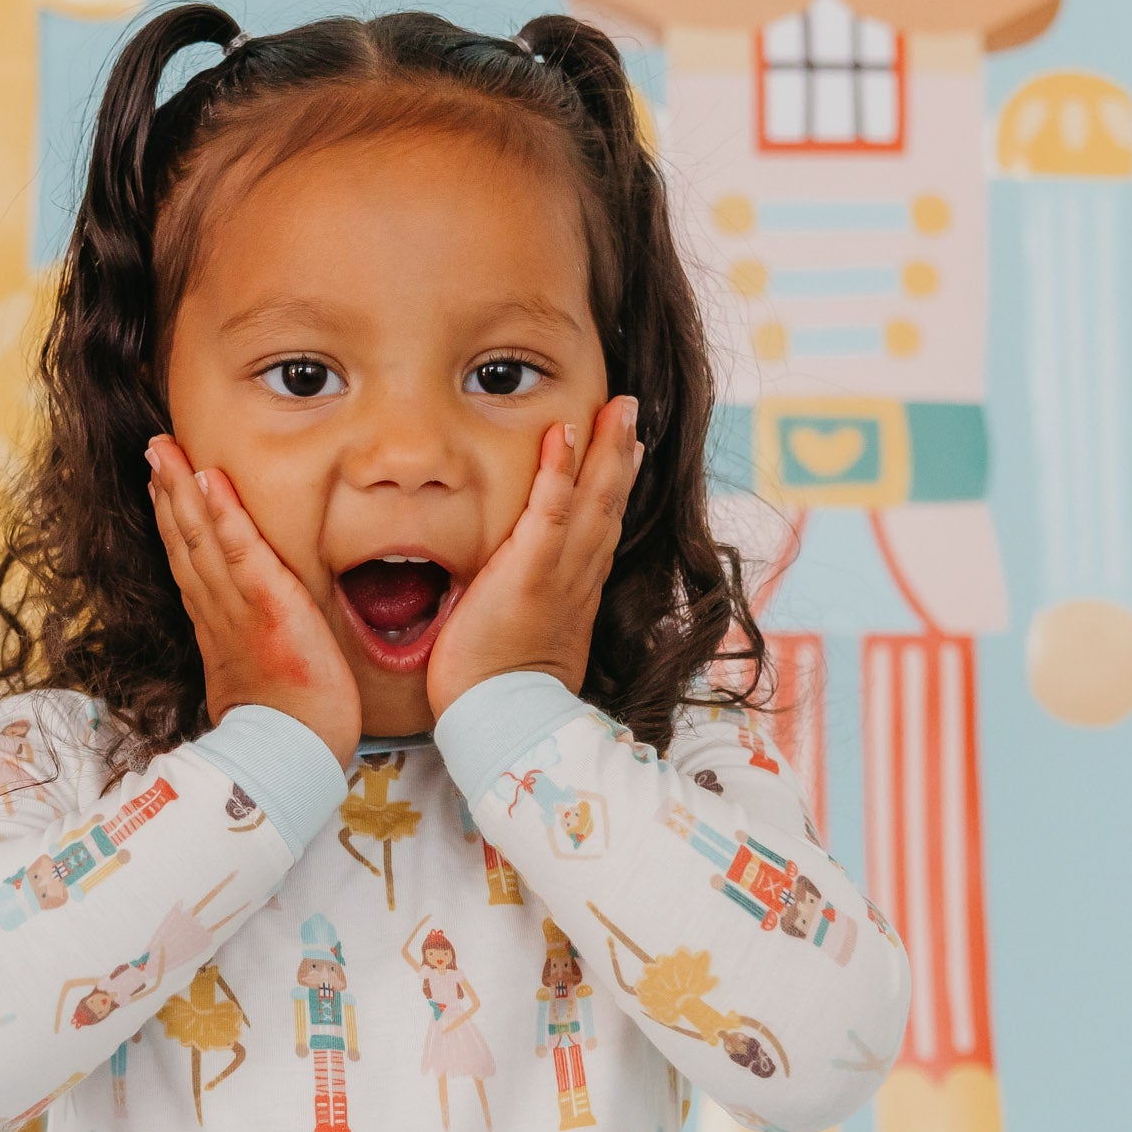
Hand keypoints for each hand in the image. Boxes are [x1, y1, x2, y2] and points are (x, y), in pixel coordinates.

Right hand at [149, 437, 361, 765]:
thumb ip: (245, 656)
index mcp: (217, 630)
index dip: (173, 522)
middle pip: (184, 542)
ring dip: (182, 490)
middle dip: (167, 493)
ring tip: (167, 450)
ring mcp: (238, 608)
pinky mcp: (269, 606)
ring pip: (201, 539)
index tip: (161, 485)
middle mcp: (218, 613)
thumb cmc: (285, 728)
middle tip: (154, 448)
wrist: (290, 757)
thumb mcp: (254, 686)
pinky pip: (242, 552)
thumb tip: (245, 650)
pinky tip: (210, 481)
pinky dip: (224, 514)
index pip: (189, 564)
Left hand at [426, 396, 640, 719]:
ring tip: (617, 406)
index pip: (599, 533)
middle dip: (621, 456)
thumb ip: (521, 621)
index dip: (614, 490)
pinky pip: (551, 513)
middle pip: (609, 507)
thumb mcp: (523, 651)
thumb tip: (501, 607)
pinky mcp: (529, 575)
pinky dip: (560, 471)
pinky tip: (565, 433)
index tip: (626, 453)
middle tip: (630, 410)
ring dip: (605, 449)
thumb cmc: (500, 696)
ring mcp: (559, 576)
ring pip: (593, 502)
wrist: (503, 724)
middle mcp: (577, 581)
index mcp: (574, 598)